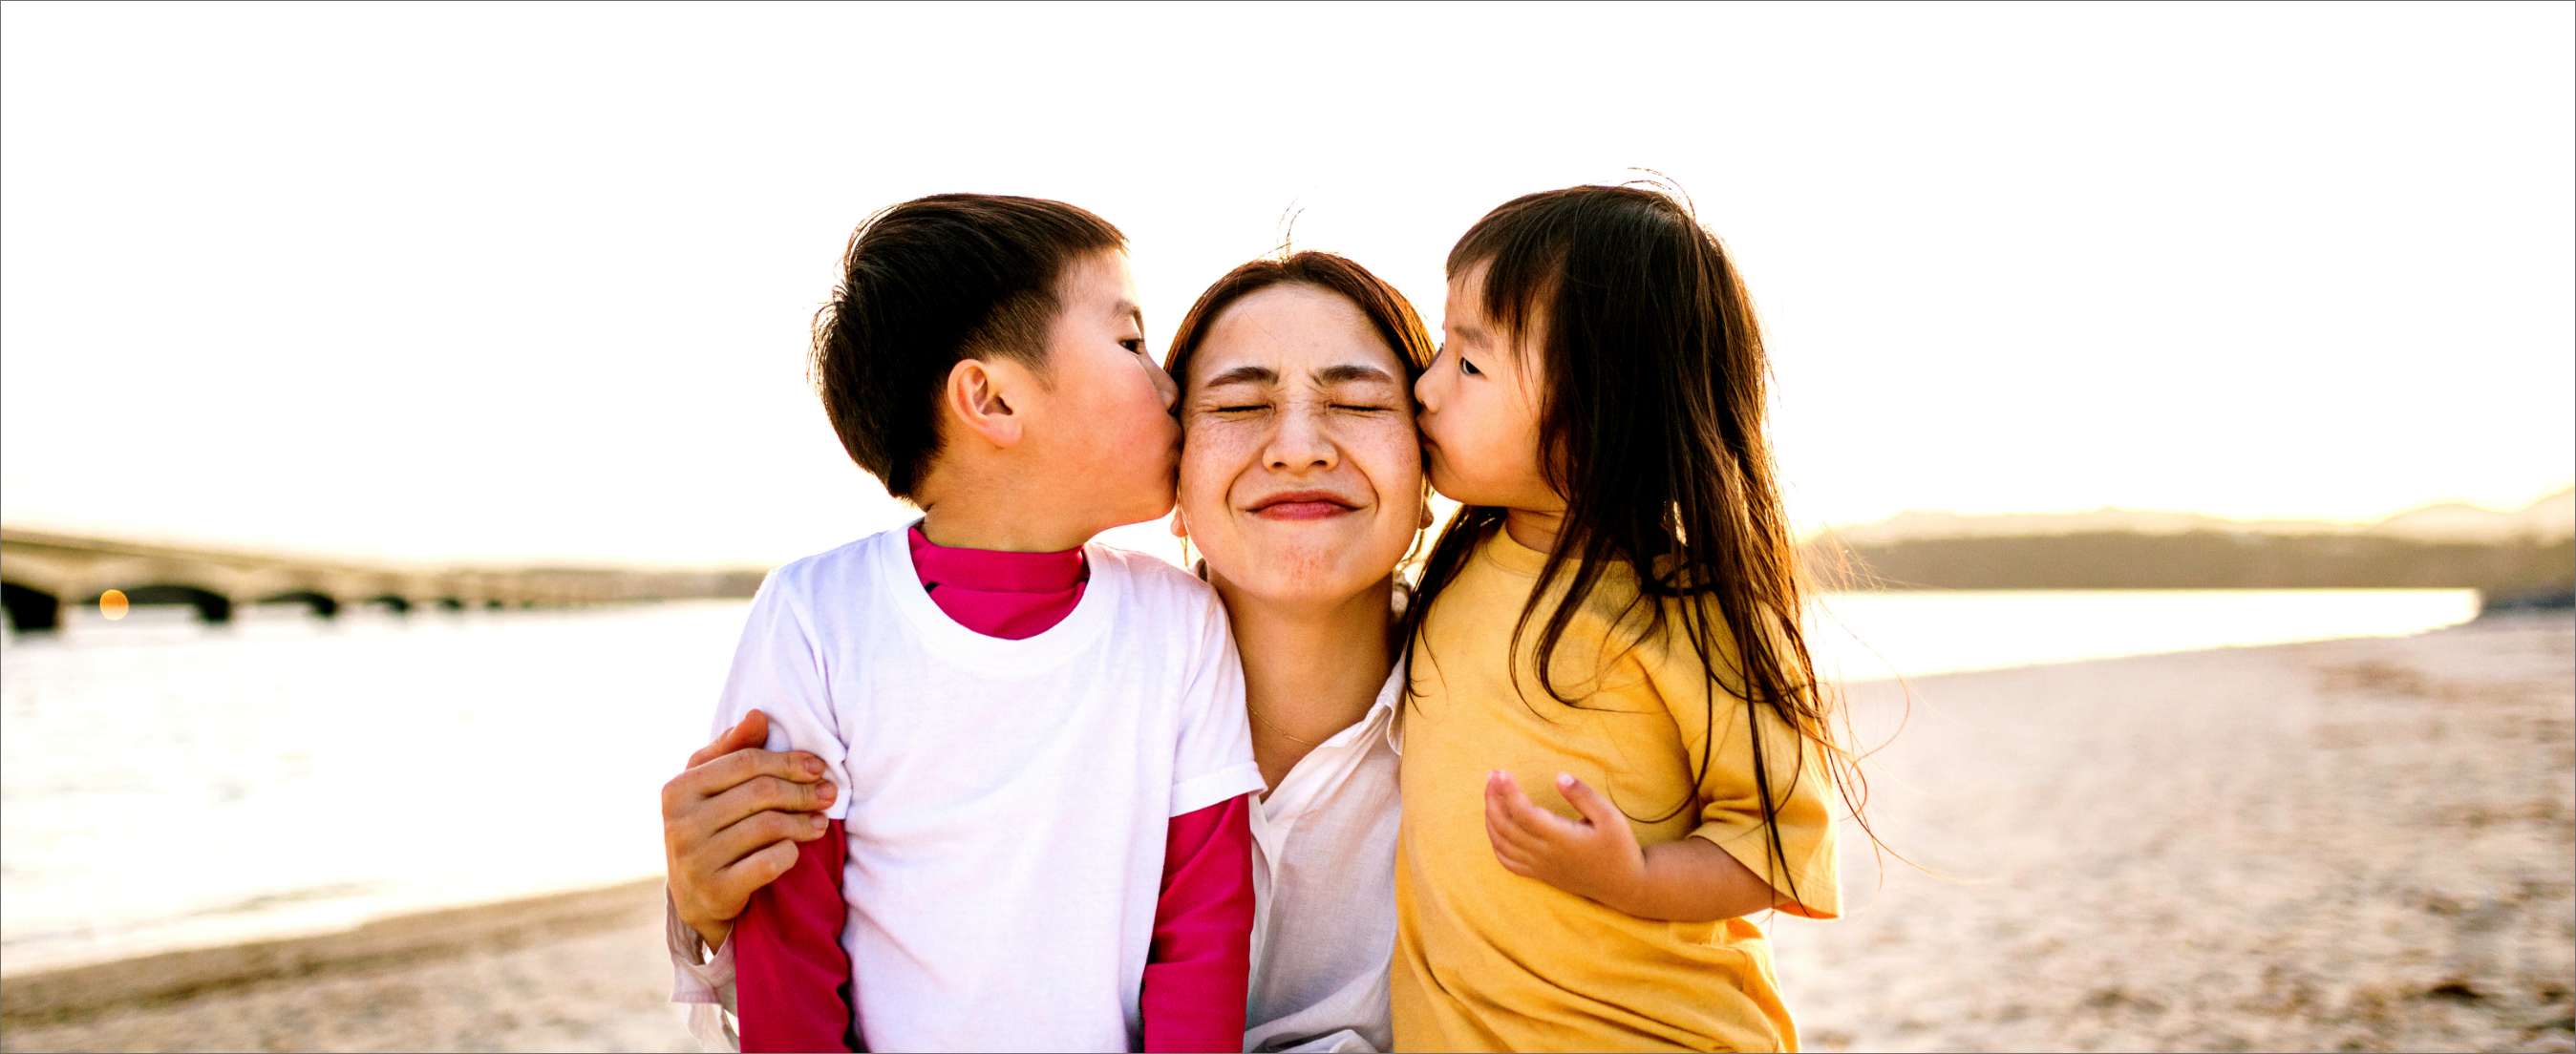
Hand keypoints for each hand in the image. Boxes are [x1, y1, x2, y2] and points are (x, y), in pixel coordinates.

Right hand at [662, 709, 838, 949]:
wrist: (694, 896)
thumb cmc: (709, 827)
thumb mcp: (710, 786)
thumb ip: (733, 750)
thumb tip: (758, 714)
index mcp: (678, 789)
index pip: (745, 762)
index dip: (788, 761)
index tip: (818, 766)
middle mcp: (680, 823)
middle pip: (760, 793)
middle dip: (802, 791)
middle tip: (828, 794)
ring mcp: (695, 859)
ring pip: (768, 826)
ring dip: (803, 822)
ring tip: (820, 822)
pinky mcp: (714, 891)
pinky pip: (768, 862)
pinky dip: (789, 852)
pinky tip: (796, 849)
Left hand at [1482, 770, 1643, 909]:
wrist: (1624, 885)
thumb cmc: (1619, 847)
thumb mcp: (1610, 816)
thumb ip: (1583, 795)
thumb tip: (1559, 777)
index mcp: (1561, 838)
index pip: (1523, 813)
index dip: (1508, 791)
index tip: (1501, 772)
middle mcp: (1545, 854)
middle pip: (1506, 826)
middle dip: (1493, 798)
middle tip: (1492, 776)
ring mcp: (1540, 866)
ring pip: (1502, 843)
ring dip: (1490, 817)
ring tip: (1491, 794)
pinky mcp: (1540, 874)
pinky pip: (1507, 862)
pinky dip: (1495, 843)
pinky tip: (1495, 826)